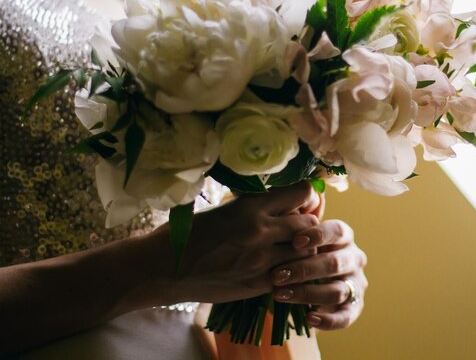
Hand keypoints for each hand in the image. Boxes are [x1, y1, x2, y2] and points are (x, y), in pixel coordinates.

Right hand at [146, 181, 321, 303]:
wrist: (163, 269)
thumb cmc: (187, 233)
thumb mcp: (224, 209)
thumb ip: (255, 207)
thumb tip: (283, 203)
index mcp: (249, 207)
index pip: (301, 193)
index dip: (306, 196)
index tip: (301, 200)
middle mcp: (259, 231)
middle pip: (309, 224)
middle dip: (308, 224)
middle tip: (299, 226)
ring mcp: (260, 261)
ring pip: (305, 252)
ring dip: (303, 248)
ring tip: (291, 247)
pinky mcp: (257, 285)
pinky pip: (290, 275)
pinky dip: (291, 270)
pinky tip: (280, 266)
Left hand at [270, 219, 367, 329]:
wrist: (304, 279)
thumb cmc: (298, 250)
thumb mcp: (298, 235)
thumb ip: (296, 221)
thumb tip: (289, 203)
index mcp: (343, 236)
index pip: (337, 231)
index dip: (318, 236)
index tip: (294, 241)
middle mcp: (354, 258)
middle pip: (335, 263)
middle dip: (304, 269)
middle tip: (277, 274)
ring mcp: (356, 283)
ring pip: (337, 290)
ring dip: (307, 293)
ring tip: (280, 295)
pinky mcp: (354, 307)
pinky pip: (345, 316)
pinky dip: (329, 319)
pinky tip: (309, 319)